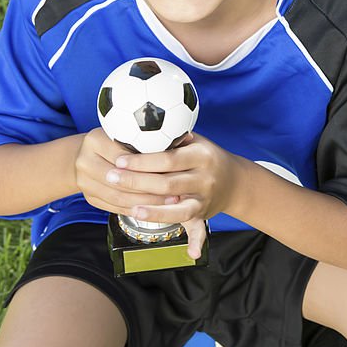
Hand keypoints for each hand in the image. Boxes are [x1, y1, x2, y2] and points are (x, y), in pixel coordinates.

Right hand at [75, 128, 181, 217]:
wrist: (89, 155)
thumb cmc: (118, 141)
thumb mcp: (128, 133)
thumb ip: (148, 138)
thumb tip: (185, 137)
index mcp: (95, 139)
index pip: (125, 156)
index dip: (148, 164)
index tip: (173, 169)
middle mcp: (84, 161)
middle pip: (120, 179)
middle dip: (150, 188)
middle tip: (176, 191)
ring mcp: (84, 181)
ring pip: (119, 197)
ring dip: (147, 202)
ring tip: (170, 202)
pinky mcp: (89, 197)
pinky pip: (115, 207)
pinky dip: (137, 209)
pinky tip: (156, 210)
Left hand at [96, 133, 241, 259]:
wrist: (235, 182)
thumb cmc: (206, 157)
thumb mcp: (196, 142)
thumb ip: (172, 139)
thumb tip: (137, 128)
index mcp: (202, 155)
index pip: (168, 158)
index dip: (142, 160)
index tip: (119, 159)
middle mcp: (205, 176)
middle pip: (166, 182)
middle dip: (136, 181)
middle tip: (110, 177)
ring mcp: (203, 196)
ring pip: (172, 203)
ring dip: (147, 205)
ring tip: (126, 203)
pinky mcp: (201, 212)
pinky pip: (179, 218)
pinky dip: (161, 219)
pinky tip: (139, 215)